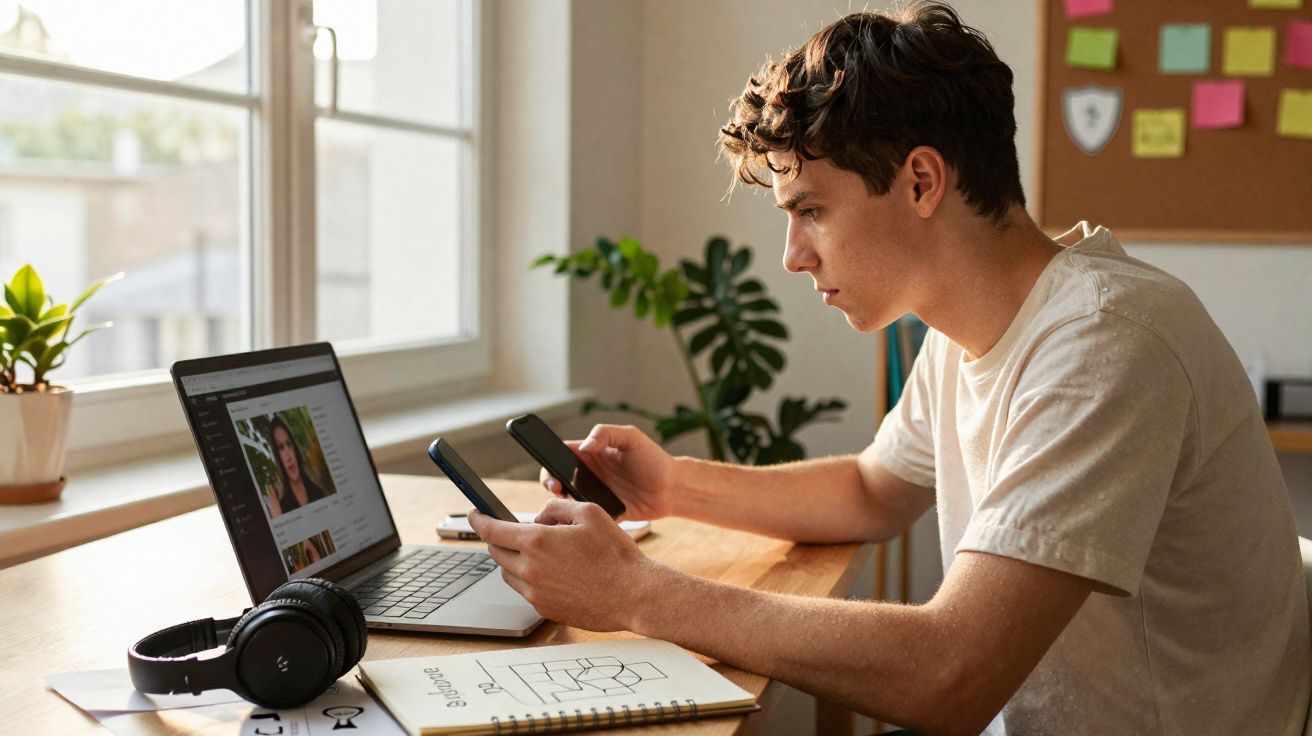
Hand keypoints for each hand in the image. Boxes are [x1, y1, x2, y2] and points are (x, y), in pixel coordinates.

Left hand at [468, 499, 665, 631]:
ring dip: (514, 559)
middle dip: (499, 538)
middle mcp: (530, 569)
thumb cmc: (615, 553)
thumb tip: (541, 516)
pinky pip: (526, 590)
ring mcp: (535, 593)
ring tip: (541, 552)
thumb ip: (557, 507)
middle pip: (496, 552)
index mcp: (537, 541)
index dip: (478, 519)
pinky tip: (554, 572)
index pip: (492, 530)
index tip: (474, 514)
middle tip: (513, 531)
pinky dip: (530, 578)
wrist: (633, 594)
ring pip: (508, 573)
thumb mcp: (589, 512)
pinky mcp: (544, 609)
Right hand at [540, 424, 676, 520]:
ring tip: (570, 505)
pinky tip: (580, 520)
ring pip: (567, 500)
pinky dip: (577, 518)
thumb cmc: (654, 459)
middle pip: (557, 478)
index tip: (552, 472)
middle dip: (551, 485)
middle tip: (558, 490)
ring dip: (562, 503)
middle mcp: (588, 473)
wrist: (673, 489)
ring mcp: (594, 494)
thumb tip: (584, 446)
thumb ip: (606, 434)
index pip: (560, 454)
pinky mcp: (602, 512)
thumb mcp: (631, 438)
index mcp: (591, 453)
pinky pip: (583, 517)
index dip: (550, 462)